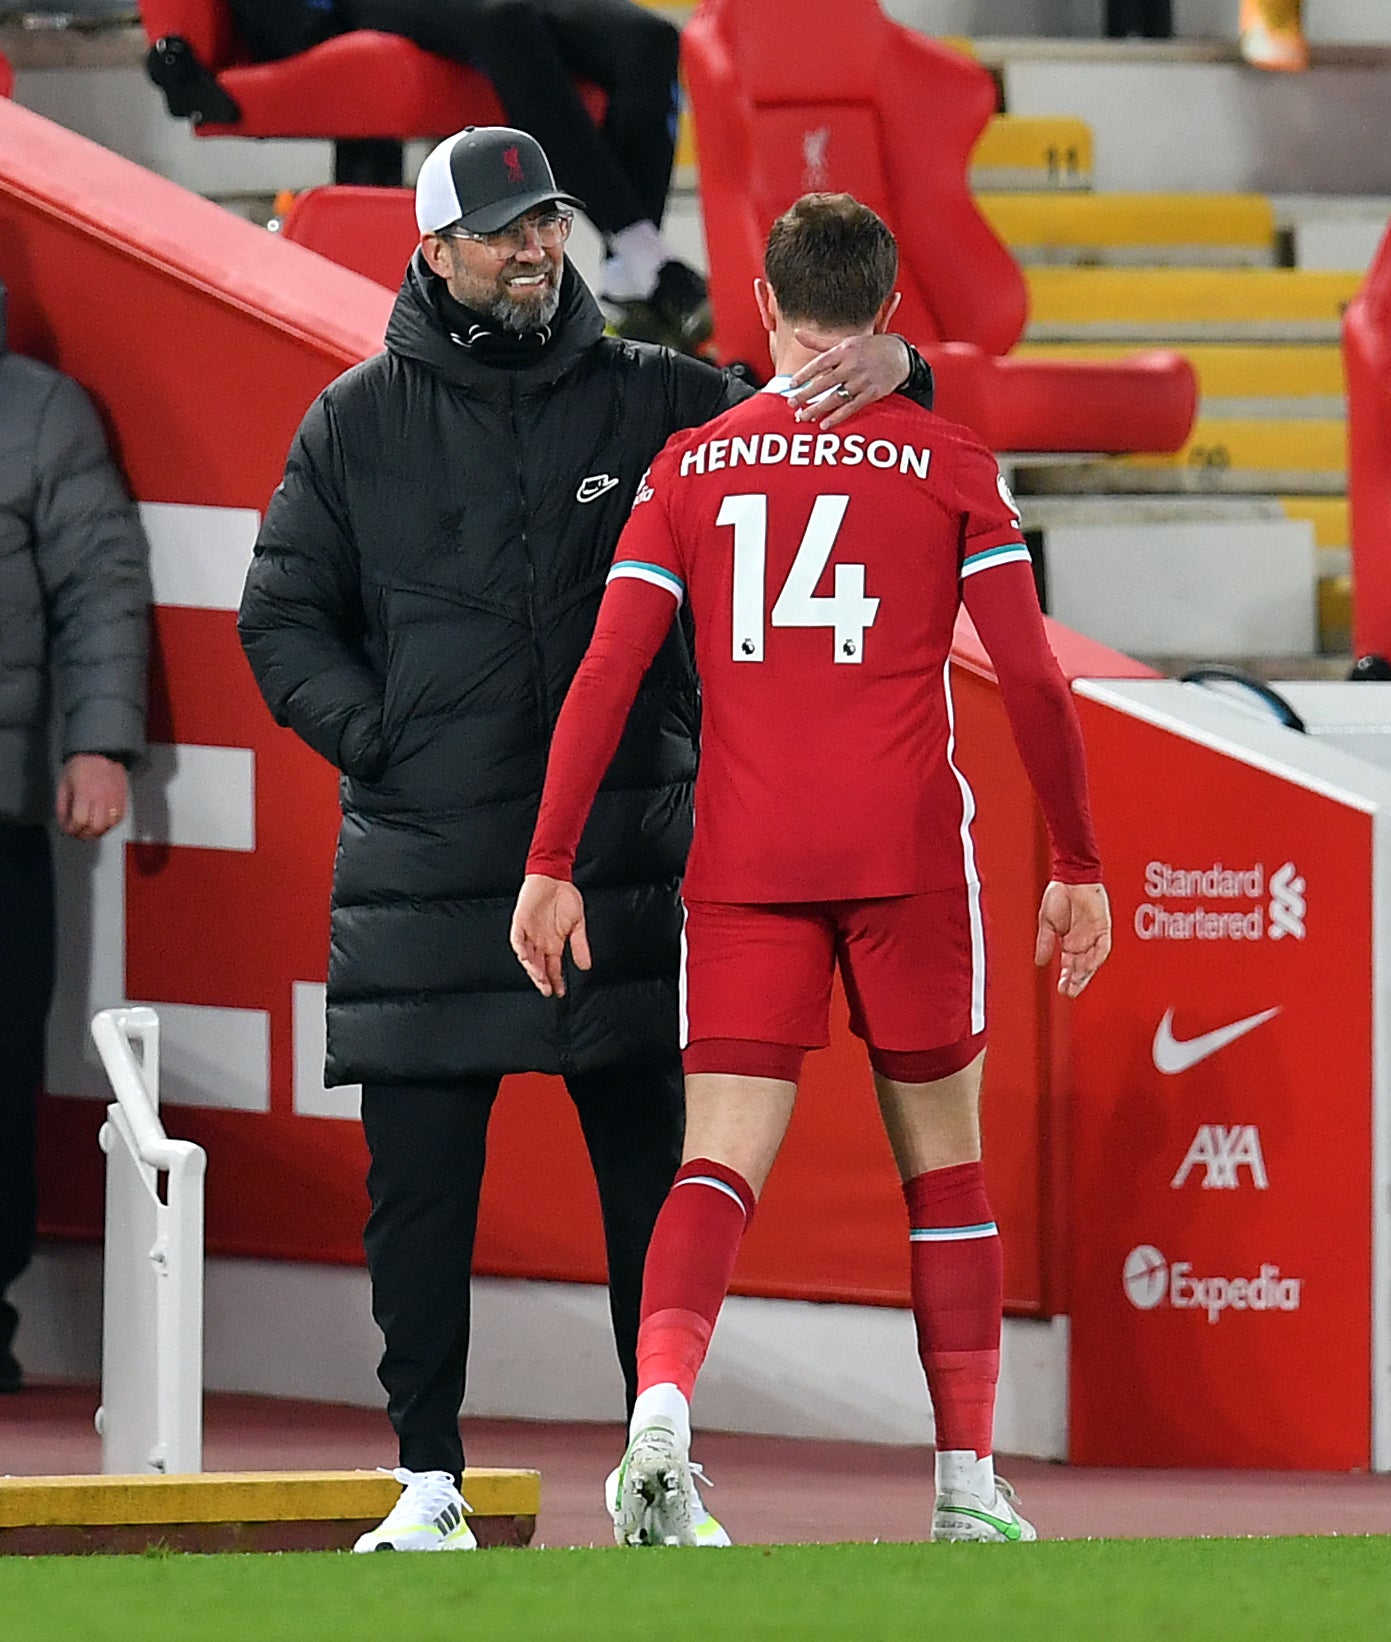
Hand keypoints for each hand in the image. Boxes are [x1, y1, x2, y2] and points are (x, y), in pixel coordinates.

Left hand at [55, 754, 128, 840]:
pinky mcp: (122, 801)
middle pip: (95, 827)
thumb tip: (65, 822)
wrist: (102, 754)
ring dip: (97, 832)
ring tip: (89, 829)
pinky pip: (118, 820)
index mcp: (85, 793)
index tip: (68, 828)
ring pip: (108, 826)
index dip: (72, 828)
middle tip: (78, 832)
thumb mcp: (64, 784)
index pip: (80, 821)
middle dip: (84, 834)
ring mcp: (114, 800)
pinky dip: (109, 825)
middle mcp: (102, 798)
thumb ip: (63, 805)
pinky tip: (101, 822)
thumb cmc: (82, 766)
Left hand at [510, 873, 591, 997]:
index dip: (556, 981)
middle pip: (538, 966)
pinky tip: (525, 956)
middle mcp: (539, 942)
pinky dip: (520, 948)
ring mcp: (529, 933)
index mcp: (553, 944)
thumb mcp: (578, 924)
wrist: (555, 876)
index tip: (560, 992)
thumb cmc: (565, 898)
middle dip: (542, 979)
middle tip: (547, 989)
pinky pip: (517, 939)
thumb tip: (586, 966)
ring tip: (538, 977)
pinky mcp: (520, 922)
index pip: (553, 968)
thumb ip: (580, 945)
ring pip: (526, 956)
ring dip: (531, 967)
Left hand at [785, 332, 911, 429]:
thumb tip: (797, 333)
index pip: (819, 363)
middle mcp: (852, 365)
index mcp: (844, 350)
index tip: (791, 385)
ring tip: (803, 417)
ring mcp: (862, 381)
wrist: (899, 356)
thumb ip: (819, 343)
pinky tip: (824, 424)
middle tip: (791, 404)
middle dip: (806, 395)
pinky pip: (851, 408)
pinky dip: (837, 417)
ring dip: (818, 409)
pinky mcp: (871, 394)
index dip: (804, 375)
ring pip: (836, 398)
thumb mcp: (845, 341)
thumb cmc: (867, 348)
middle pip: (825, 383)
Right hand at [1034, 880, 1111, 997]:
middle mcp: (1083, 942)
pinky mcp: (1103, 927)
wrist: (1070, 876)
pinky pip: (1103, 946)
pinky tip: (1090, 966)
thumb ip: (1045, 943)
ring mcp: (1094, 935)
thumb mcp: (1047, 923)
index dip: (1066, 978)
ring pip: (1092, 960)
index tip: (1061, 990)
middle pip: (1082, 967)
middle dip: (1076, 981)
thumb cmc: (1058, 895)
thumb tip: (1039, 963)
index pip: (1070, 966)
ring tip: (1077, 983)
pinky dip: (1097, 957)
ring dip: (1086, 972)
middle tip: (1069, 993)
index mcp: (1070, 942)